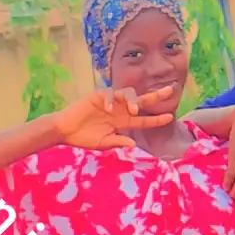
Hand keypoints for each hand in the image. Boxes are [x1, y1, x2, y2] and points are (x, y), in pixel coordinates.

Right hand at [53, 88, 174, 150]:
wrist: (65, 131)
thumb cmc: (84, 138)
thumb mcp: (103, 143)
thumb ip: (118, 142)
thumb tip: (133, 144)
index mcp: (123, 122)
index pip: (143, 120)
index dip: (156, 119)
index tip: (170, 117)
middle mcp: (120, 110)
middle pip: (141, 100)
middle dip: (155, 96)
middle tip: (170, 90)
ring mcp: (110, 102)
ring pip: (128, 93)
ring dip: (133, 100)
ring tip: (133, 110)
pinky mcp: (98, 96)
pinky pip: (109, 93)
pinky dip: (111, 100)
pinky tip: (108, 108)